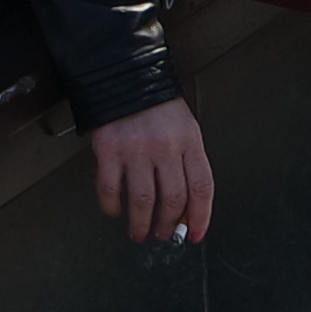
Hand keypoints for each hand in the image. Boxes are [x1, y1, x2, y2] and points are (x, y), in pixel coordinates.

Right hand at [91, 98, 213, 246]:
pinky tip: (115, 211)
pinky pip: (109, 188)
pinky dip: (112, 206)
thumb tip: (185, 206)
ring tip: (140, 232)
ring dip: (142, 223)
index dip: (200, 216)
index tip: (194, 234)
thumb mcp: (185, 129)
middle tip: (163, 234)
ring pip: (143, 200)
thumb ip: (187, 163)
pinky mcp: (109, 150)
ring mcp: (136, 149)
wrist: (127, 77)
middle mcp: (165, 146)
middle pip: (173, 198)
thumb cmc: (158, 107)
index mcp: (189, 141)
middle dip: (168, 224)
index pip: (202, 187)